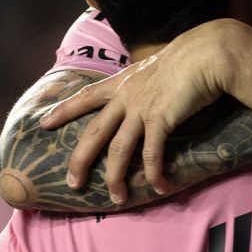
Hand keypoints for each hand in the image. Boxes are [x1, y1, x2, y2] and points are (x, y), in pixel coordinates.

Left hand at [40, 21, 241, 202]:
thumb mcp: (157, 67)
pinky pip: (152, 154)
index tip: (44, 123)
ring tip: (117, 198)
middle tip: (72, 183)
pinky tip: (160, 186)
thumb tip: (150, 91)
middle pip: (94, 132)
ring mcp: (141, 108)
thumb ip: (146, 82)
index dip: (64, 110)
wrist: (206, 53)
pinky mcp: (160, 119)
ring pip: (119, 150)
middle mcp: (126, 96)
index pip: (86, 97)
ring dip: (116, 177)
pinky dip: (154, 173)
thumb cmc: (189, 57)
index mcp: (123, 82)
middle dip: (80, 160)